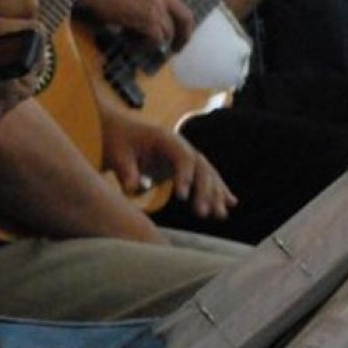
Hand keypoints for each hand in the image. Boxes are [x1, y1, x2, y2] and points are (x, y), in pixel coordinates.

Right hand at [79, 0, 195, 51]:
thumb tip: (141, 9)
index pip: (178, 4)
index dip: (178, 21)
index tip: (173, 32)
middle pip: (185, 18)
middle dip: (183, 36)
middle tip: (176, 48)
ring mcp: (155, 6)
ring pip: (169, 31)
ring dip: (158, 42)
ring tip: (143, 46)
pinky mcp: (146, 19)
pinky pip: (157, 38)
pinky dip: (148, 46)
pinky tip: (137, 46)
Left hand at [100, 110, 234, 219]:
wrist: (119, 131)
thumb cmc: (117, 142)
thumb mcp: (116, 155)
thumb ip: (126, 171)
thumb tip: (132, 189)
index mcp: (166, 139)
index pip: (182, 157)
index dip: (185, 176)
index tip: (182, 197)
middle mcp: (182, 146)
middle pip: (200, 168)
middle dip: (204, 191)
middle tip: (202, 214)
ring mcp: (187, 155)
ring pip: (207, 174)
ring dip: (215, 195)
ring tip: (220, 216)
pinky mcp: (187, 165)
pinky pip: (206, 177)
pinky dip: (218, 190)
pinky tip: (231, 203)